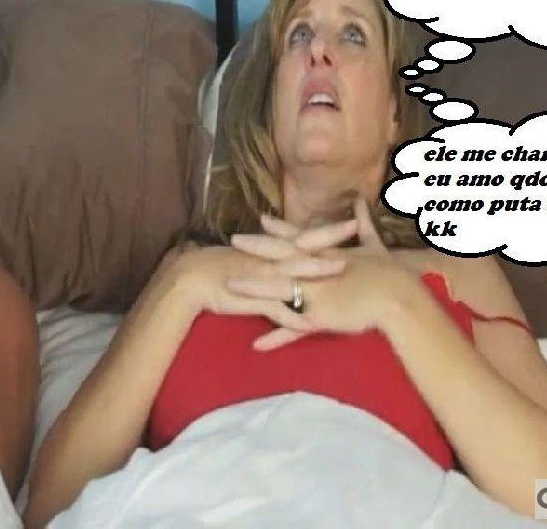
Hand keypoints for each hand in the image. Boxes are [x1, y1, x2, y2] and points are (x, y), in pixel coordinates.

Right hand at [136, 242, 341, 332]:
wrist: (193, 279)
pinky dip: (292, 318)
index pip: (305, 237)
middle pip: (306, 248)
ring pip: (295, 273)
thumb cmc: (225, 266)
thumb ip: (275, 252)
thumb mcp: (252, 255)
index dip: (328, 230)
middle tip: (354, 229)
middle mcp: (272, 261)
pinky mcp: (255, 301)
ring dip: (316, 271)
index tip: (353, 221)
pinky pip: (276, 312)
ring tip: (340, 269)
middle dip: (330, 240)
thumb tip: (293, 246)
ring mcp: (265, 280)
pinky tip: (309, 325)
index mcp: (273, 251)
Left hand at [226, 197, 421, 349]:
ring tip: (227, 286)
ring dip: (251, 287)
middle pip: (280, 256)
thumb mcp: (375, 243)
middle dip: (256, 248)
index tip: (261, 219)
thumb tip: (361, 199)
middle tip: (232, 239)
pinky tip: (255, 345)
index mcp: (328, 253)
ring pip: (277, 289)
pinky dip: (274, 337)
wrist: (399, 296)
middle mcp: (317, 270)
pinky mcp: (319, 317)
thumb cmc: (390, 271)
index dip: (279, 229)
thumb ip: (364, 222)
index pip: (299, 237)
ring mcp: (315, 293)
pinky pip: (293, 329)